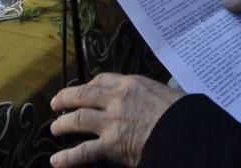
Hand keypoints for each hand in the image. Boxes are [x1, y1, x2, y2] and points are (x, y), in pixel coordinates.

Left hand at [49, 73, 182, 166]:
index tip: (83, 89)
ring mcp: (111, 122)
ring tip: (54, 129)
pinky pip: (84, 151)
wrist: (186, 132)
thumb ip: (149, 95)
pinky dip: (68, 158)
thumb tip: (150, 101)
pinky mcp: (111, 145)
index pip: (102, 80)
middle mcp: (116, 99)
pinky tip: (57, 161)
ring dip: (63, 124)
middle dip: (66, 98)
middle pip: (82, 95)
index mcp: (130, 85)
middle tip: (55, 104)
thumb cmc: (183, 114)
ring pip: (78, 119)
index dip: (89, 84)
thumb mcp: (164, 93)